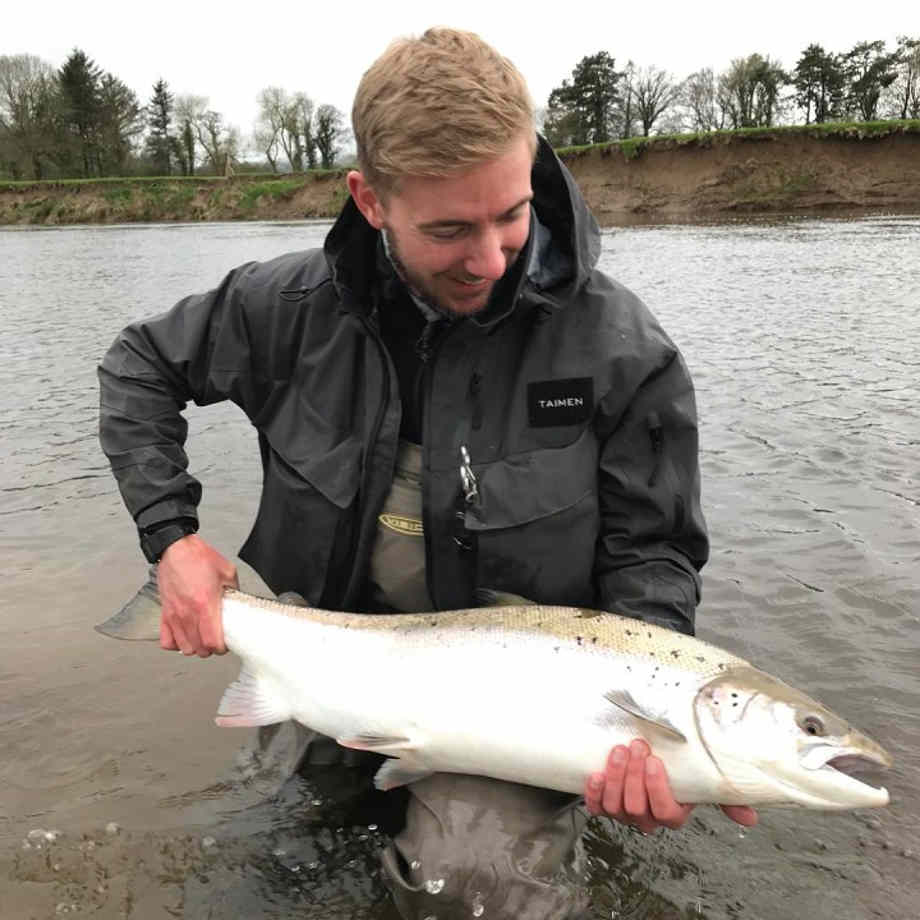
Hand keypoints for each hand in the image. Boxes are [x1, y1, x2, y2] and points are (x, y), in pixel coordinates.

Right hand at [157, 534, 237, 657]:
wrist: (176, 549)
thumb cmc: (199, 558)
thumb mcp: (228, 572)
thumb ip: (234, 591)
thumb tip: (238, 604)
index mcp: (205, 604)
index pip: (212, 642)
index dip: (221, 648)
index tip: (225, 643)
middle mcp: (188, 613)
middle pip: (198, 649)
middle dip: (209, 649)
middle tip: (215, 640)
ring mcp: (174, 615)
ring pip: (184, 647)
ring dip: (194, 647)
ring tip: (201, 639)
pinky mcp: (164, 613)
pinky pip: (166, 640)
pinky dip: (175, 643)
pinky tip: (184, 636)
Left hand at [584, 739, 757, 833]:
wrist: (641, 756)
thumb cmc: (674, 768)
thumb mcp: (698, 778)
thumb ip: (723, 796)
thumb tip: (750, 818)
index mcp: (672, 814)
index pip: (666, 813)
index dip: (657, 790)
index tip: (655, 761)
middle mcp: (646, 818)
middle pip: (637, 808)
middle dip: (634, 776)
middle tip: (636, 746)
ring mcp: (622, 813)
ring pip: (615, 806)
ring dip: (615, 777)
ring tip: (618, 750)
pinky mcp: (602, 804)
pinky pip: (596, 807)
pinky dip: (594, 792)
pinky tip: (595, 773)